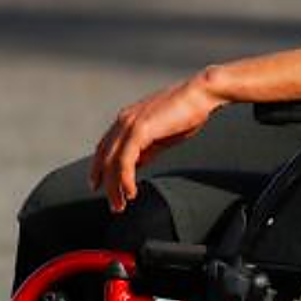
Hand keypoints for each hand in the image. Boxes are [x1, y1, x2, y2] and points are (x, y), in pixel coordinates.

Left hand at [88, 74, 224, 211]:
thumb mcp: (162, 135)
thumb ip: (147, 149)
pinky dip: (126, 179)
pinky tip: (131, 192)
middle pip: (104, 158)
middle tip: (114, 205)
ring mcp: (129, 124)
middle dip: (107, 184)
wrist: (201, 95)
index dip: (99, 169)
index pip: (105, 148)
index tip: (100, 187)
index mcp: (127, 119)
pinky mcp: (139, 130)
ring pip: (112, 162)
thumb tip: (138, 163)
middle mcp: (123, 120)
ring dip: (115, 187)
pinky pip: (125, 160)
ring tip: (120, 205)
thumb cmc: (187, 113)